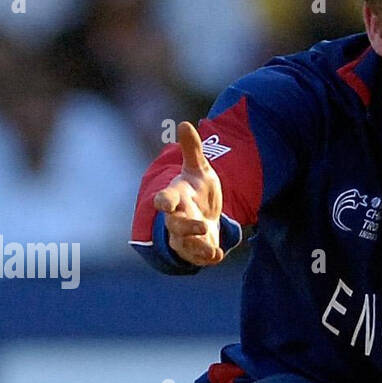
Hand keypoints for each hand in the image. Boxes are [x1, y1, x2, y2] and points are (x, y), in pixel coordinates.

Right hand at [154, 121, 224, 265]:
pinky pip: (199, 258)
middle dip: (187, 227)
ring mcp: (185, 237)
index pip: (166, 199)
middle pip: (176, 226)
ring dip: (199, 247)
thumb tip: (185, 124)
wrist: (205, 213)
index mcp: (176, 198)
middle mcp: (177, 219)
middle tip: (203, 225)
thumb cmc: (198, 190)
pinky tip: (219, 256)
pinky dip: (208, 258)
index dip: (164, 201)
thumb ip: (192, 150)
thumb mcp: (199, 169)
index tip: (162, 203)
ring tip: (213, 249)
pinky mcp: (196, 251)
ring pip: (186, 245)